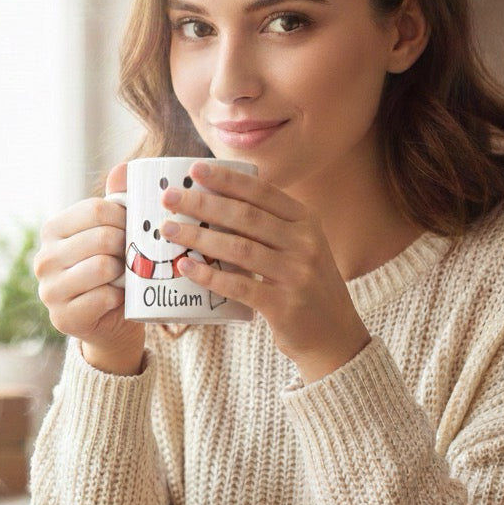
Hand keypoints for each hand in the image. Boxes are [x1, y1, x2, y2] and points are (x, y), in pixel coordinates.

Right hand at [33, 162, 144, 374]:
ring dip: (124, 273)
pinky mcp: (63, 317)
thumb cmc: (115, 272)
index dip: (126, 218)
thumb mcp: (114, 234)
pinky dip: (119, 299)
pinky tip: (117, 300)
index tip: (134, 230)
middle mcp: (44, 258)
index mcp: (53, 230)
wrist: (111, 322)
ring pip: (103, 266)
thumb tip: (122, 169)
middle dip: (128, 247)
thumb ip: (118, 201)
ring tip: (125, 277)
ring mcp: (49, 290)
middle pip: (102, 237)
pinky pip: (105, 297)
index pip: (97, 209)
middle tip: (134, 257)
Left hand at [160, 161, 369, 382]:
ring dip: (199, 237)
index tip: (194, 170)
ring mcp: (296, 274)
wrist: (334, 334)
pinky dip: (209, 275)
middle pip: (245, 216)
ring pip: (238, 248)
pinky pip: (239, 286)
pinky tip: (186, 267)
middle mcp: (305, 243)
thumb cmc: (305, 285)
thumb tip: (216, 202)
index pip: (262, 192)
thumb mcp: (301, 246)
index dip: (227, 179)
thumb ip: (270, 226)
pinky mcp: (284, 306)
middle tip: (169, 198)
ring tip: (168, 230)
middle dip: (202, 204)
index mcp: (306, 221)